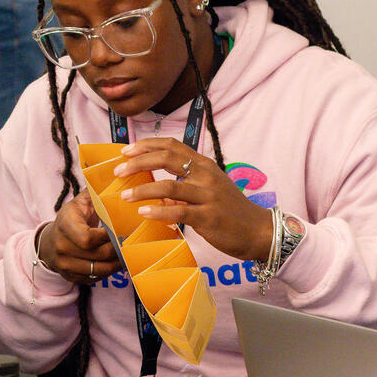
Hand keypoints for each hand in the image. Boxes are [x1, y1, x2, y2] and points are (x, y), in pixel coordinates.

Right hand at [37, 190, 120, 283]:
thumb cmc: (71, 218)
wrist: (49, 242)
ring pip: (98, 270)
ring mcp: (63, 264)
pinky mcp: (69, 277)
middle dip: (116, 251)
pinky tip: (113, 263)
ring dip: (115, 265)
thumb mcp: (80, 202)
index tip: (118, 232)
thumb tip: (118, 180)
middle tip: (128, 245)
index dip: (107, 237)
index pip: (87, 238)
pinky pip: (93, 279)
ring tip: (125, 256)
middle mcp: (61, 246)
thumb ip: (96, 193)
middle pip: (97, 255)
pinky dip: (107, 273)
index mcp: (65, 224)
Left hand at [113, 137, 273, 261]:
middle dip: (138, 162)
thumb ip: (182, 185)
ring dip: (143, 189)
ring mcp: (208, 196)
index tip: (126, 151)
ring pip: (169, 186)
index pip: (172, 145)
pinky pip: (179, 212)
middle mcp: (206, 175)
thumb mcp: (207, 190)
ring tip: (124, 195)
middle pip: (167, 159)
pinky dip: (158, 211)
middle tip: (118, 170)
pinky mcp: (208, 217)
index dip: (147, 145)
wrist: (258, 231)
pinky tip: (143, 212)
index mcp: (204, 165)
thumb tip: (153, 189)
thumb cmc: (229, 210)